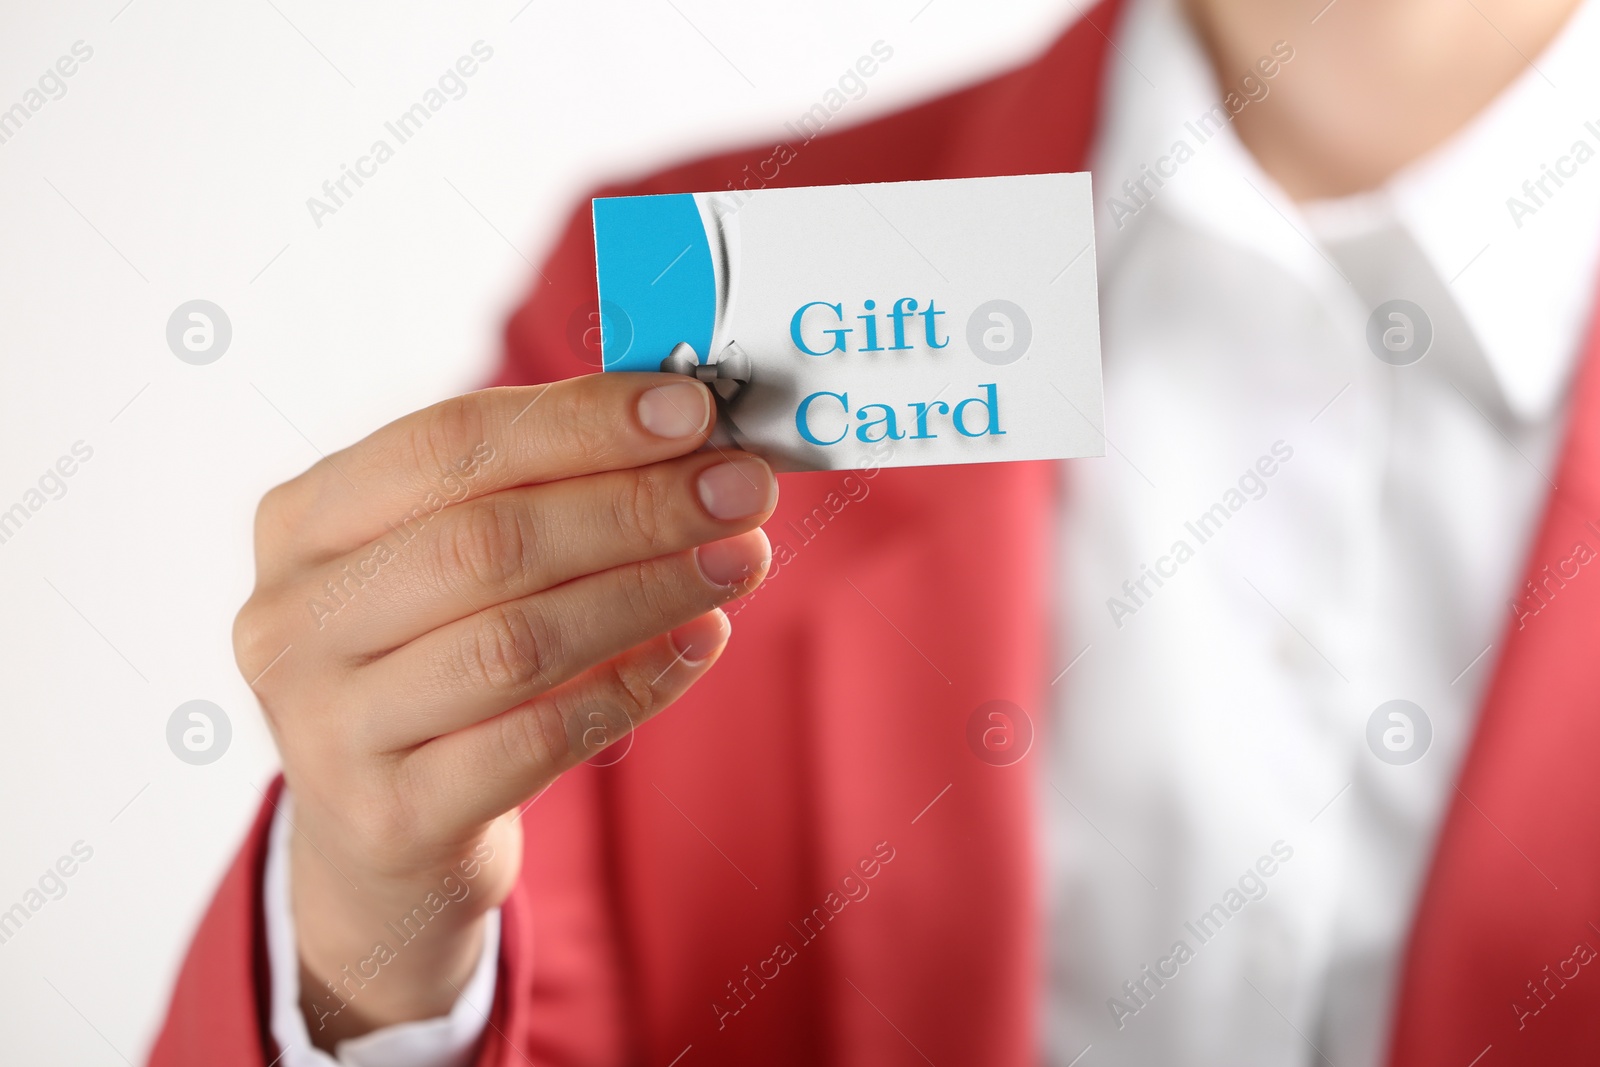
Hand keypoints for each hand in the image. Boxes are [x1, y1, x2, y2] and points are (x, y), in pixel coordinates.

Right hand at [231, 373, 775, 1045]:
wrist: (379, 839)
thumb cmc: (433, 665)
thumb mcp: (447, 566)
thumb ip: (536, 493)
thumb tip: (684, 435)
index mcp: (302, 523)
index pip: (447, 444)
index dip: (578, 422)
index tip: (693, 410)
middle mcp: (292, 620)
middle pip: (486, 541)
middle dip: (633, 506)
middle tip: (741, 490)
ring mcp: (328, 728)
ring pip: (517, 641)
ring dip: (648, 591)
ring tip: (740, 560)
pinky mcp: (391, 817)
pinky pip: (538, 739)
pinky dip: (634, 685)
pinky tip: (698, 642)